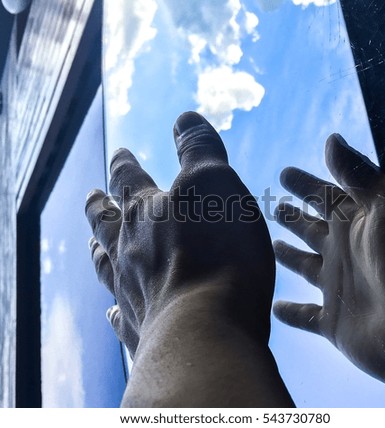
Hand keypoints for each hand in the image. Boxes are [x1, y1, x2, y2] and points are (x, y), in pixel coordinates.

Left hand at [85, 112, 292, 406]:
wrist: (208, 330)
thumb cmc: (219, 252)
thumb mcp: (216, 184)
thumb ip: (199, 149)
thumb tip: (184, 118)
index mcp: (147, 213)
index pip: (129, 179)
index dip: (125, 164)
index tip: (120, 154)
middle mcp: (130, 250)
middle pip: (106, 222)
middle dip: (99, 206)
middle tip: (91, 197)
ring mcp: (131, 292)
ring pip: (106, 265)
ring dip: (99, 251)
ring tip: (91, 245)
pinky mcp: (141, 330)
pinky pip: (120, 315)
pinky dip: (115, 309)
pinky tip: (112, 311)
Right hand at [273, 133, 384, 398]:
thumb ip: (357, 173)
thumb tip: (331, 139)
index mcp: (355, 223)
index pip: (323, 196)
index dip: (304, 183)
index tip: (284, 172)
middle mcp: (344, 252)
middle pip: (310, 229)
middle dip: (293, 217)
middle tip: (275, 205)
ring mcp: (339, 287)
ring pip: (305, 266)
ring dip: (289, 256)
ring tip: (272, 246)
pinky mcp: (334, 322)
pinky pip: (306, 316)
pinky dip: (291, 313)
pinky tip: (276, 307)